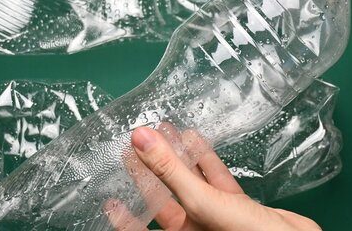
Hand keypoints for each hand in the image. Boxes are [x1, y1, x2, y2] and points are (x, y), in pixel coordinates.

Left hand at [123, 126, 320, 230]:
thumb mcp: (203, 204)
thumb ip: (171, 172)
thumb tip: (141, 139)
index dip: (125, 215)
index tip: (111, 192)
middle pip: (165, 201)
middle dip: (152, 171)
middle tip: (137, 145)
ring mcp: (218, 220)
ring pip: (192, 186)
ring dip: (179, 159)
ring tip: (164, 132)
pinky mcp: (240, 208)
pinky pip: (218, 182)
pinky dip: (207, 161)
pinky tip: (196, 140)